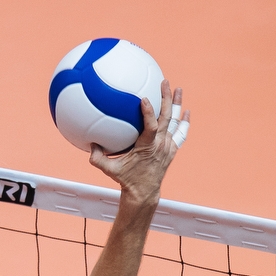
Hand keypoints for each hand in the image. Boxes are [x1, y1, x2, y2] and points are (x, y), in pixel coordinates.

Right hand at [90, 80, 188, 202]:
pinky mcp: (171, 150)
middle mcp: (160, 145)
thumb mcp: (110, 170)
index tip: (145, 98)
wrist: (144, 193)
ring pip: (175, 122)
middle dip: (166, 98)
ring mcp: (168, 147)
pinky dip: (184, 122)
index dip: (149, 112)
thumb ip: (98, 158)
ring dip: (177, 105)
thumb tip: (89, 144)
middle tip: (164, 82)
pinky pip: (180, 133)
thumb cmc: (127, 181)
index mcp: (147, 148)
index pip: (151, 127)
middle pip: (167, 118)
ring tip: (178, 89)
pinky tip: (186, 112)